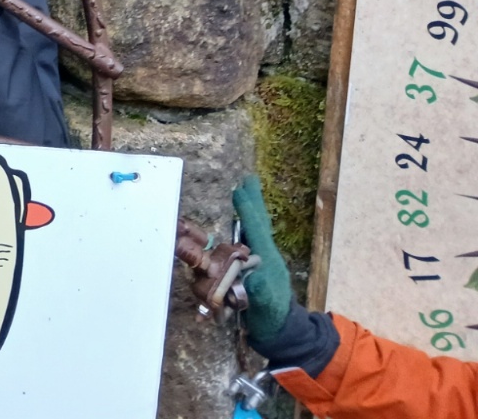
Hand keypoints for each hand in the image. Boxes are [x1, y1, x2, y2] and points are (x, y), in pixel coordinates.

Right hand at [232, 174, 293, 345]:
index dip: (248, 208)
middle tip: (248, 180)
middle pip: (255, 225)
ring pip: (246, 234)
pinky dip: (239, 234)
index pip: (257, 229)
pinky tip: (235, 230)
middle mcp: (260, 258)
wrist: (281, 334)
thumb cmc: (274, 318)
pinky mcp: (245, 273)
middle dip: (251, 203)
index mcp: (267, 260)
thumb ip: (260, 290)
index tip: (241, 187)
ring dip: (247, 215)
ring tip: (244, 195)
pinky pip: (239, 249)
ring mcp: (253, 265)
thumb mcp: (268, 305)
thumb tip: (251, 274)